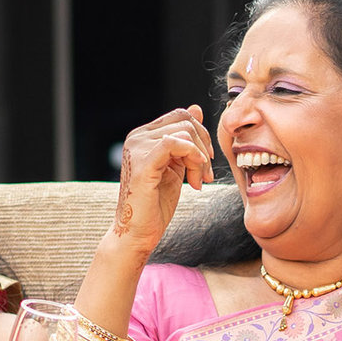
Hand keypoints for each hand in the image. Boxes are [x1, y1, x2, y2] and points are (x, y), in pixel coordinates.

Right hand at [109, 107, 215, 258]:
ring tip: (197, 182)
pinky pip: (176, 143)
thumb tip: (196, 108)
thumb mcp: (177, 165)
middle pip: (186, 121)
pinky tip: (194, 177)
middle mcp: (136, 137)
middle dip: (203, 147)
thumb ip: (185, 140)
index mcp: (142, 136)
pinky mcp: (142, 162)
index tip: (205, 163)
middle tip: (205, 175)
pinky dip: (193, 157)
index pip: (181, 116)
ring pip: (185, 132)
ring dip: (200, 158)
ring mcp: (137, 148)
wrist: (138, 233)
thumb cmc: (155, 204)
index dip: (200, 136)